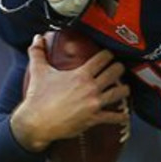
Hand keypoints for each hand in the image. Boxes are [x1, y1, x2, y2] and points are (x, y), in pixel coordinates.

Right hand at [11, 34, 129, 151]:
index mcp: (81, 74)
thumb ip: (38, 53)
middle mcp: (91, 87)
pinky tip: (125, 114)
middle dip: (119, 69)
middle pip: (115, 72)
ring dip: (124, 89)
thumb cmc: (37, 98)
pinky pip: (113, 117)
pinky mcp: (94, 118)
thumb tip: (36, 38)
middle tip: (119, 68)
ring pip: (119, 92)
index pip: (103, 58)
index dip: (108, 54)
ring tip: (124, 88)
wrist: (35, 124)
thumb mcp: (38, 72)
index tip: (109, 54)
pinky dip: (121, 116)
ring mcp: (94, 103)